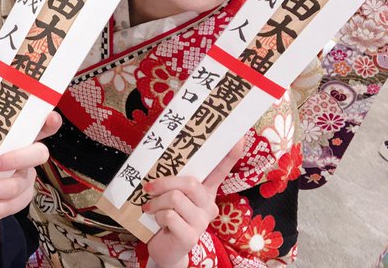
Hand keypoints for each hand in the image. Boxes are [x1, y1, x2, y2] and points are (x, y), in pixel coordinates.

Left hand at [0, 98, 60, 266]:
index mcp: (17, 137)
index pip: (42, 126)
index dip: (50, 122)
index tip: (50, 118)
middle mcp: (27, 158)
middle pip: (39, 154)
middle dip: (17, 159)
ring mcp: (25, 181)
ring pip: (17, 186)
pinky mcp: (18, 202)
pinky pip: (8, 207)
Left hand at [143, 138, 244, 267]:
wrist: (164, 249)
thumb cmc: (166, 216)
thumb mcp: (169, 195)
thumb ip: (170, 179)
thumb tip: (156, 157)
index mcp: (205, 191)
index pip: (221, 170)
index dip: (229, 155)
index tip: (239, 138)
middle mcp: (208, 205)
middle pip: (191, 183)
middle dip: (165, 182)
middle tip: (149, 188)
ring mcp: (202, 222)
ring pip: (176, 198)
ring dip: (156, 202)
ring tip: (151, 208)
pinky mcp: (191, 236)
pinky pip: (169, 215)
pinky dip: (157, 216)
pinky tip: (157, 222)